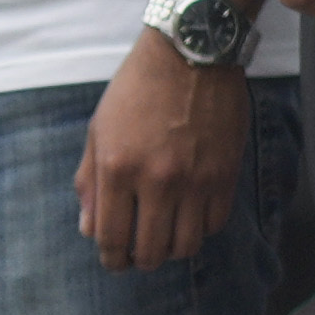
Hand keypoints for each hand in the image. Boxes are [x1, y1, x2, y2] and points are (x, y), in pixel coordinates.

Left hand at [75, 29, 249, 270]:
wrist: (191, 53)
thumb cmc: (136, 89)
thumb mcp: (99, 130)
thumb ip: (90, 182)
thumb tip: (89, 229)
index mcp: (117, 169)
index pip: (111, 238)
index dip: (112, 259)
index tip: (114, 261)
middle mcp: (156, 180)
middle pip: (151, 252)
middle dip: (141, 261)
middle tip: (139, 256)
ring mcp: (195, 180)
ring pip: (186, 246)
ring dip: (173, 250)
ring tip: (166, 238)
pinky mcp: (226, 175)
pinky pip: (214, 224)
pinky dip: (200, 229)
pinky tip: (190, 217)